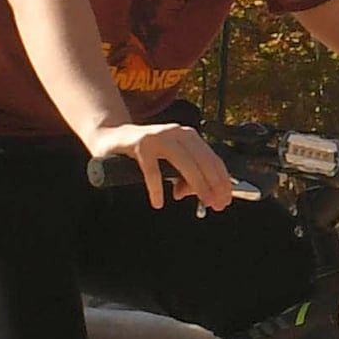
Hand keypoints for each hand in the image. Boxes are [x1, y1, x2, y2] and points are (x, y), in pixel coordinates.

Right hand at [92, 120, 233, 211]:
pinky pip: (153, 171)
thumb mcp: (170, 162)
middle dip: (213, 186)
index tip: (225, 200)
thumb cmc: (146, 151)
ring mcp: (159, 137)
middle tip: (216, 205)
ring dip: (197, 186)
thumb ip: (185, 176)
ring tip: (202, 204)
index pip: (213, 159)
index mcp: (189, 136)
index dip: (222, 181)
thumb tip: (194, 193)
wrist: (113, 136)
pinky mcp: (141, 145)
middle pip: (203, 162)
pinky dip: (156, 189)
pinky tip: (158, 202)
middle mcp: (178, 133)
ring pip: (185, 164)